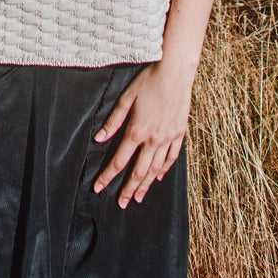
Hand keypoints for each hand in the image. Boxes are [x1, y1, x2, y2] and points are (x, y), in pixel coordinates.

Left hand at [92, 61, 192, 208]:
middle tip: (121, 203)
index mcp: (137, 131)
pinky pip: (171, 157)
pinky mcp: (179, 134)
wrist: (175, 73)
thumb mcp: (126, 98)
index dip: (107, 176)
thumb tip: (99, 138)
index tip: (98, 187)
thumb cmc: (149, 81)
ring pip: (156, 169)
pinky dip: (164, 170)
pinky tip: (158, 177)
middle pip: (138, 171)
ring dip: (145, 185)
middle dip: (128, 189)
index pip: (119, 161)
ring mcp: (168, 138)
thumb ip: (113, 121)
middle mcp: (153, 139)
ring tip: (138, 198)